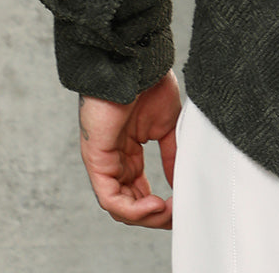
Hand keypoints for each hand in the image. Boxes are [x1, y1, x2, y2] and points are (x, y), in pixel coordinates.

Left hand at [77, 70, 180, 228]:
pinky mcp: (97, 159)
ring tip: (167, 211)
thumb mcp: (167, 125)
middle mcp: (114, 159)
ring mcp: (103, 160)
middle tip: (177, 214)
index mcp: (128, 151)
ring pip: (119, 206)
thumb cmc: (148, 82)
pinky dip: (133, 209)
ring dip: (145, 216)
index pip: (139, 191)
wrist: (137, 62)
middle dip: (154, 215)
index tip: (181, 205)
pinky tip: (155, 204)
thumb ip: (171, 154)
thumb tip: (180, 181)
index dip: (160, 205)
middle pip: (129, 204)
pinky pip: (110, 198)